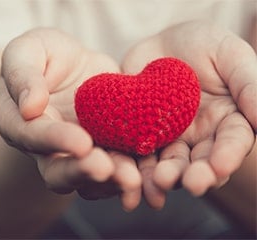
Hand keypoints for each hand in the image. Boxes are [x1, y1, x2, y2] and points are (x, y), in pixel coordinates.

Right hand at [0, 28, 141, 210]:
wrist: (70, 66)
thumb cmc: (41, 55)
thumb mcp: (26, 50)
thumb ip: (22, 74)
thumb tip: (30, 107)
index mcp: (18, 123)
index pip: (33, 136)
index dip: (56, 141)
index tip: (82, 143)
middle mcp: (44, 148)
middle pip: (57, 172)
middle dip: (82, 173)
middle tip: (106, 169)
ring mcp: (75, 156)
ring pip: (88, 180)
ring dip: (110, 182)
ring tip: (134, 178)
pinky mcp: (104, 152)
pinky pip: (116, 171)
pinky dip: (132, 175)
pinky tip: (149, 173)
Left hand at [122, 20, 255, 207]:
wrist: (157, 45)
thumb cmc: (201, 44)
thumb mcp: (230, 55)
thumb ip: (248, 84)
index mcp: (230, 121)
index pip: (233, 142)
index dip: (227, 156)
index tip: (220, 166)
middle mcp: (202, 138)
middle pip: (201, 162)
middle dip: (197, 175)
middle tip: (192, 183)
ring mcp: (170, 140)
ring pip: (169, 165)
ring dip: (166, 177)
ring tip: (160, 182)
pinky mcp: (140, 138)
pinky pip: (137, 156)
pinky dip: (135, 170)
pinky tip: (130, 179)